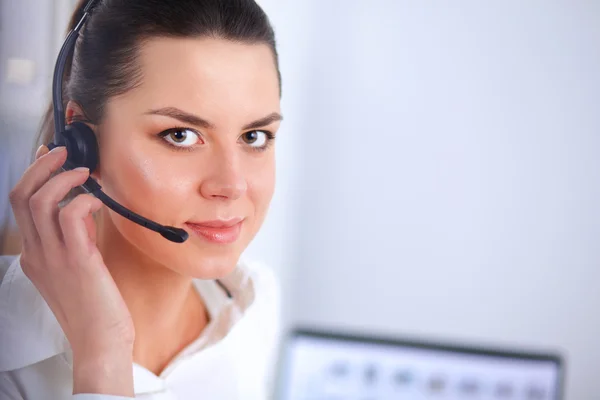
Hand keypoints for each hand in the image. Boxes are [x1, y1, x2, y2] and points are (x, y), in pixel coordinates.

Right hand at [8, 145, 134, 395]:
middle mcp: (37, 254)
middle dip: (41, 166)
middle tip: (63, 152)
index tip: (51, 158)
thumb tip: (83, 208)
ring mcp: (54, 258)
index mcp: (35, 256)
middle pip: (21, 196)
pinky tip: (96, 200)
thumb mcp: (77, 269)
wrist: (100, 342)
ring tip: (84, 171)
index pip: (20, 205)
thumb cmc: (96, 307)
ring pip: (40, 202)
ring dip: (62, 178)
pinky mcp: (77, 261)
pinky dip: (82, 200)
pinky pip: (71, 217)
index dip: (34, 175)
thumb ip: (75, 240)